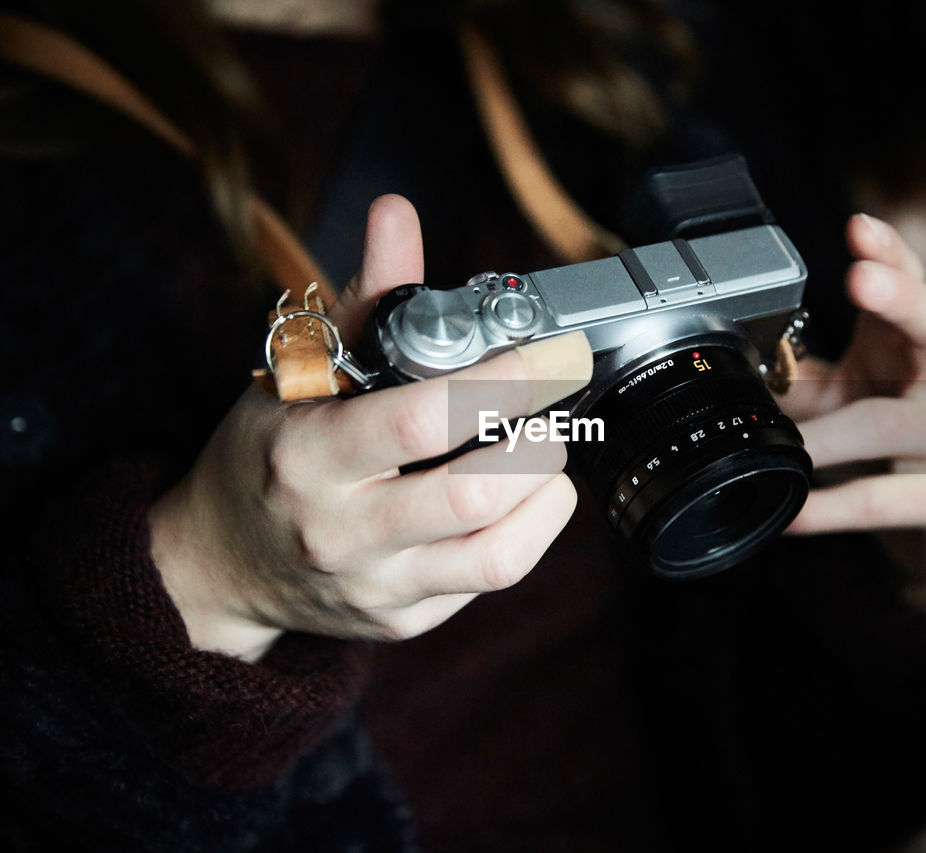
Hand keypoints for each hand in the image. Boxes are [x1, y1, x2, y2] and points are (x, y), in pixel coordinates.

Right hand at [149, 195, 591, 660]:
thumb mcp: (294, 372)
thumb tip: (397, 215)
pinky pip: (490, 578)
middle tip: (547, 407)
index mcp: (310, 455)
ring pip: (498, 552)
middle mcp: (344, 529)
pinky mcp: (405, 621)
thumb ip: (361, 299)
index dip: (501, 382)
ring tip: (542, 450)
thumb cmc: (265, 456)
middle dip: (537, 440)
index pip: (420, 418)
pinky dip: (528, 528)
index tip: (549, 355)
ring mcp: (378, 586)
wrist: (220, 564)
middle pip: (475, 494)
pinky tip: (520, 495)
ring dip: (545, 490)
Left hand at [779, 213, 925, 608]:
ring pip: (897, 425)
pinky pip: (888, 502)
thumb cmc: (894, 443)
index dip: (889, 253)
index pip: (909, 283)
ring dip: (837, 434)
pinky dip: (834, 509)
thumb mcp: (843, 399)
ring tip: (795, 441)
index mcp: (912, 343)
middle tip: (861, 278)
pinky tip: (796, 514)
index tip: (858, 226)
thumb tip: (731, 364)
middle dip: (901, 298)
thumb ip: (797, 379)